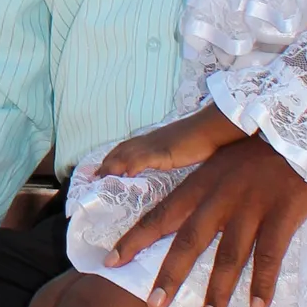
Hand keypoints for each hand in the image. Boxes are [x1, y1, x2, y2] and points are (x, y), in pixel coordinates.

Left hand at [94, 104, 244, 178]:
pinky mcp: (164, 151)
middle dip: (107, 162)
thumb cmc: (200, 138)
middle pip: (121, 150)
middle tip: (94, 176)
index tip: (100, 169)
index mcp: (152, 140)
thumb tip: (163, 162)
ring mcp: (156, 145)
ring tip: (101, 177)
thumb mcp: (178, 147)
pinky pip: (144, 159)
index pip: (126, 147)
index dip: (112, 157)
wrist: (212, 129)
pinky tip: (125, 174)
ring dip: (113, 165)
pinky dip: (133, 165)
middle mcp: (150, 140)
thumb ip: (167, 154)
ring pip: (128, 154)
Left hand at [106, 135, 306, 306]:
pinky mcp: (283, 211)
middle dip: (170, 275)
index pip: (161, 213)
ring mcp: (252, 204)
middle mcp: (221, 194)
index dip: (136, 239)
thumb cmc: (267, 146)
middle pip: (189, 240)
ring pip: (229, 254)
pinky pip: (271, 254)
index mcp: (203, 181)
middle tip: (153, 304)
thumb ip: (208, 186)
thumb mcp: (227, 160)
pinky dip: (264, 282)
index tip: (111, 262)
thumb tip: (191, 216)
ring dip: (218, 290)